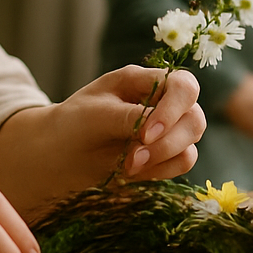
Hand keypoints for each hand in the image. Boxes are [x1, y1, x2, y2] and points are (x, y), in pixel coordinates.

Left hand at [0, 66, 205, 216]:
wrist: (57, 155)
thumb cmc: (72, 125)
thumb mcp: (94, 115)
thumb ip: (129, 117)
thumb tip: (156, 130)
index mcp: (143, 81)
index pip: (183, 86)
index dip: (172, 110)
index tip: (145, 134)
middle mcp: (161, 101)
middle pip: (194, 117)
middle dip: (167, 142)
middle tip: (133, 158)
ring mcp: (166, 129)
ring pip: (191, 142)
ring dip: (164, 158)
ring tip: (128, 166)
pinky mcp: (164, 154)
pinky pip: (182, 162)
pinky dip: (162, 170)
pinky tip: (133, 172)